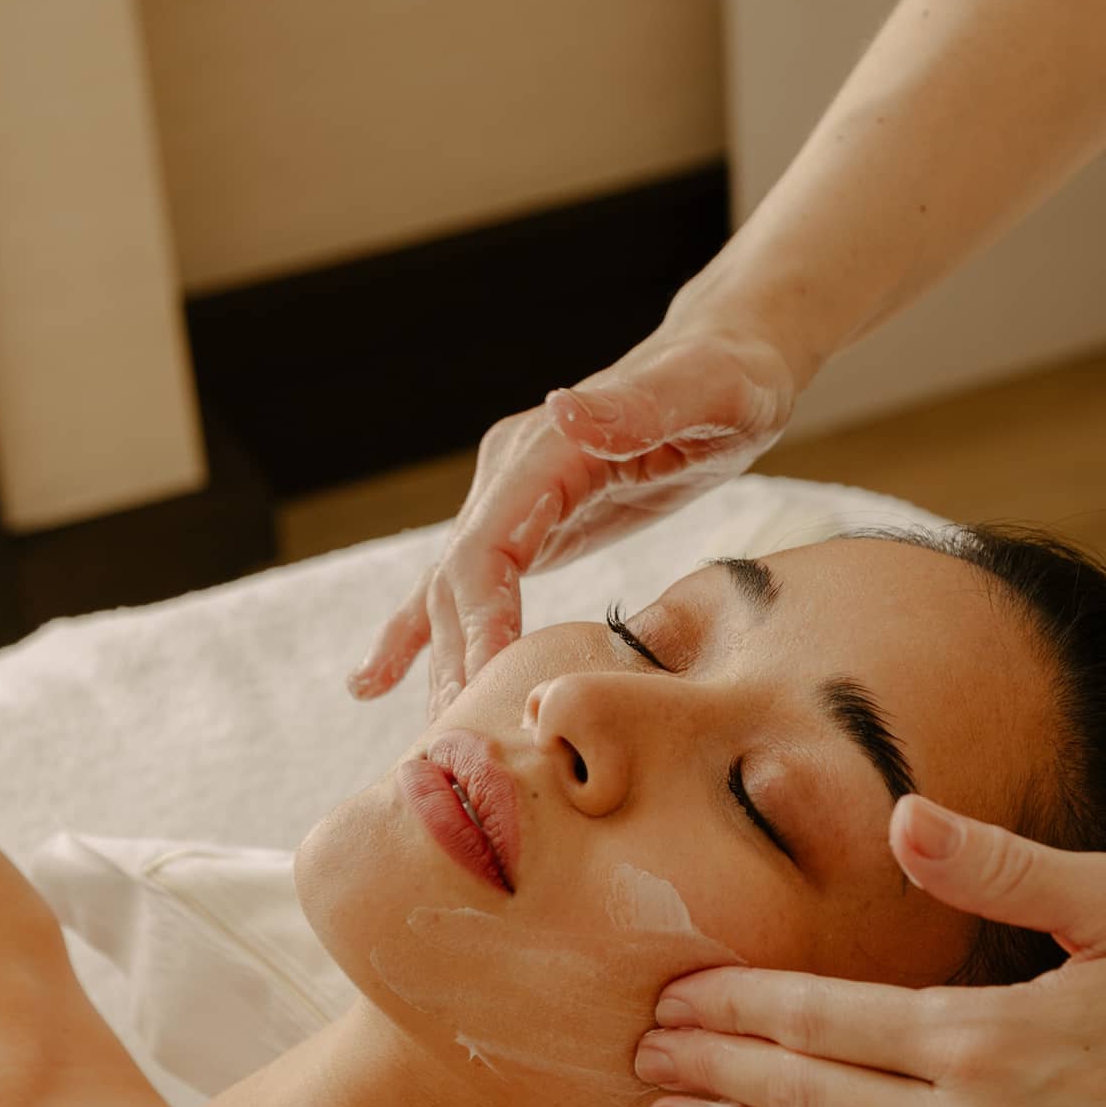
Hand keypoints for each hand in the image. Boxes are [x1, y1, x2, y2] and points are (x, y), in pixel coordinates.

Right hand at [345, 321, 798, 717]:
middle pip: (459, 586)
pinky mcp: (528, 520)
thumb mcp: (704, 392)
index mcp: (544, 453)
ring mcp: (512, 497)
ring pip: (453, 595)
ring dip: (439, 665)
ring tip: (430, 741)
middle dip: (456, 666)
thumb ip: (635, 407)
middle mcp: (511, 473)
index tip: (485, 694)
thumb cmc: (732, 379)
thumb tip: (559, 408)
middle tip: (459, 748)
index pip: (485, 553)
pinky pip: (463, 585)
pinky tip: (374, 681)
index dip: (479, 626)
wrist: (731, 358)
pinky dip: (417, 633)